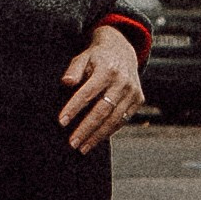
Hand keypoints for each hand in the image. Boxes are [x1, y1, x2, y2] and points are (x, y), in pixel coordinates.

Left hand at [59, 25, 143, 153]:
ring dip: (98, 136)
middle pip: (102, 110)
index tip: (62, 121)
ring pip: (114, 119)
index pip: (88, 92)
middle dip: (86, 128)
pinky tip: (96, 140)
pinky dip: (109, 131)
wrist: (122, 51)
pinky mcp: (138, 100)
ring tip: (83, 148)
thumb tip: (66, 82)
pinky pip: (123, 120)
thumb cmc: (96, 58)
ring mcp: (133, 92)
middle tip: (72, 143)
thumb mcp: (83, 57)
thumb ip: (73, 70)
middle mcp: (122, 82)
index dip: (74, 108)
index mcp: (107, 70)